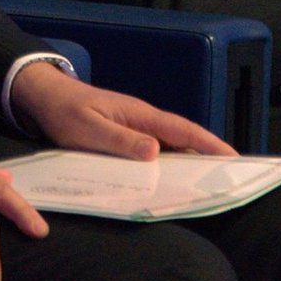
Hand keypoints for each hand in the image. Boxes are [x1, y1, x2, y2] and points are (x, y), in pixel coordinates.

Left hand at [10, 63, 237, 160]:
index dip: (208, 143)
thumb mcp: (89, 129)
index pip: (182, 129)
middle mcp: (143, 120)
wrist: (47, 98)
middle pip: (183, 137)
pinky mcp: (127, 136)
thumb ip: (120, 140)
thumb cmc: (67, 112)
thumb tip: (155, 152)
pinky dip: (171, 163)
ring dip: (191, 160)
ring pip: (171, 145)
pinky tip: (174, 180)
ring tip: (211, 183)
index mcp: (139, 115)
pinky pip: (156, 151)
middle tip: (232, 175)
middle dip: (209, 153)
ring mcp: (136, 127)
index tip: (232, 156)